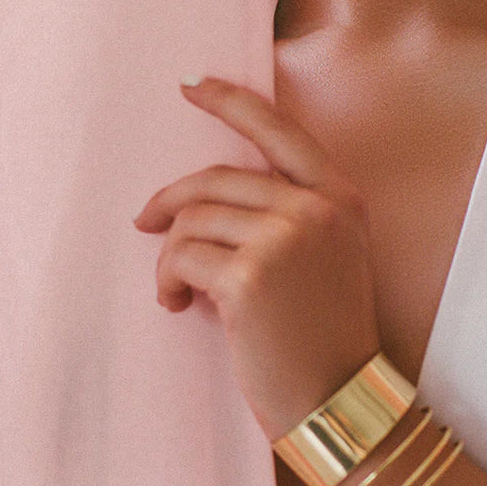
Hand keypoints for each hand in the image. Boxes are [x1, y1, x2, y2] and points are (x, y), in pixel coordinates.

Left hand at [133, 75, 382, 441]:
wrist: (341, 402)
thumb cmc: (325, 333)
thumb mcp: (330, 255)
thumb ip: (290, 212)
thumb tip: (204, 197)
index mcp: (339, 196)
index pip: (278, 129)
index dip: (230, 101)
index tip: (191, 83)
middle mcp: (316, 208)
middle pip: (216, 178)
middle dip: (169, 201)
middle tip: (144, 222)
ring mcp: (285, 239)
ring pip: (192, 219)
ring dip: (170, 254)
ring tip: (177, 288)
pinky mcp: (249, 277)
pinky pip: (181, 257)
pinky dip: (167, 281)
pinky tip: (178, 304)